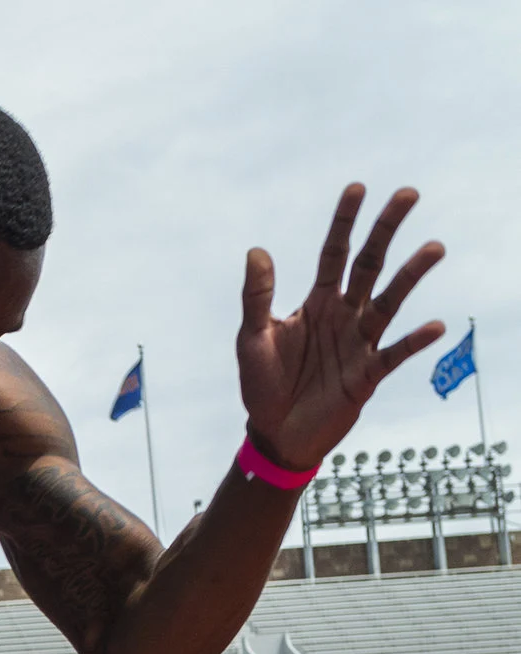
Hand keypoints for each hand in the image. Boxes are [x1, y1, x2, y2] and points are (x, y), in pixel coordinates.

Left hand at [238, 185, 444, 472]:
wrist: (274, 431)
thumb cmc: (263, 383)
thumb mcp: (253, 338)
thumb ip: (258, 297)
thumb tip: (256, 251)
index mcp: (317, 302)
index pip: (334, 254)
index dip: (344, 223)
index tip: (357, 188)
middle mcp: (344, 315)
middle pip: (369, 265)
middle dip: (386, 230)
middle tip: (408, 194)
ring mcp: (359, 342)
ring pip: (388, 301)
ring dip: (410, 276)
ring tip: (434, 248)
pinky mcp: (367, 374)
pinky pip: (393, 354)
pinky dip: (413, 342)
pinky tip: (432, 326)